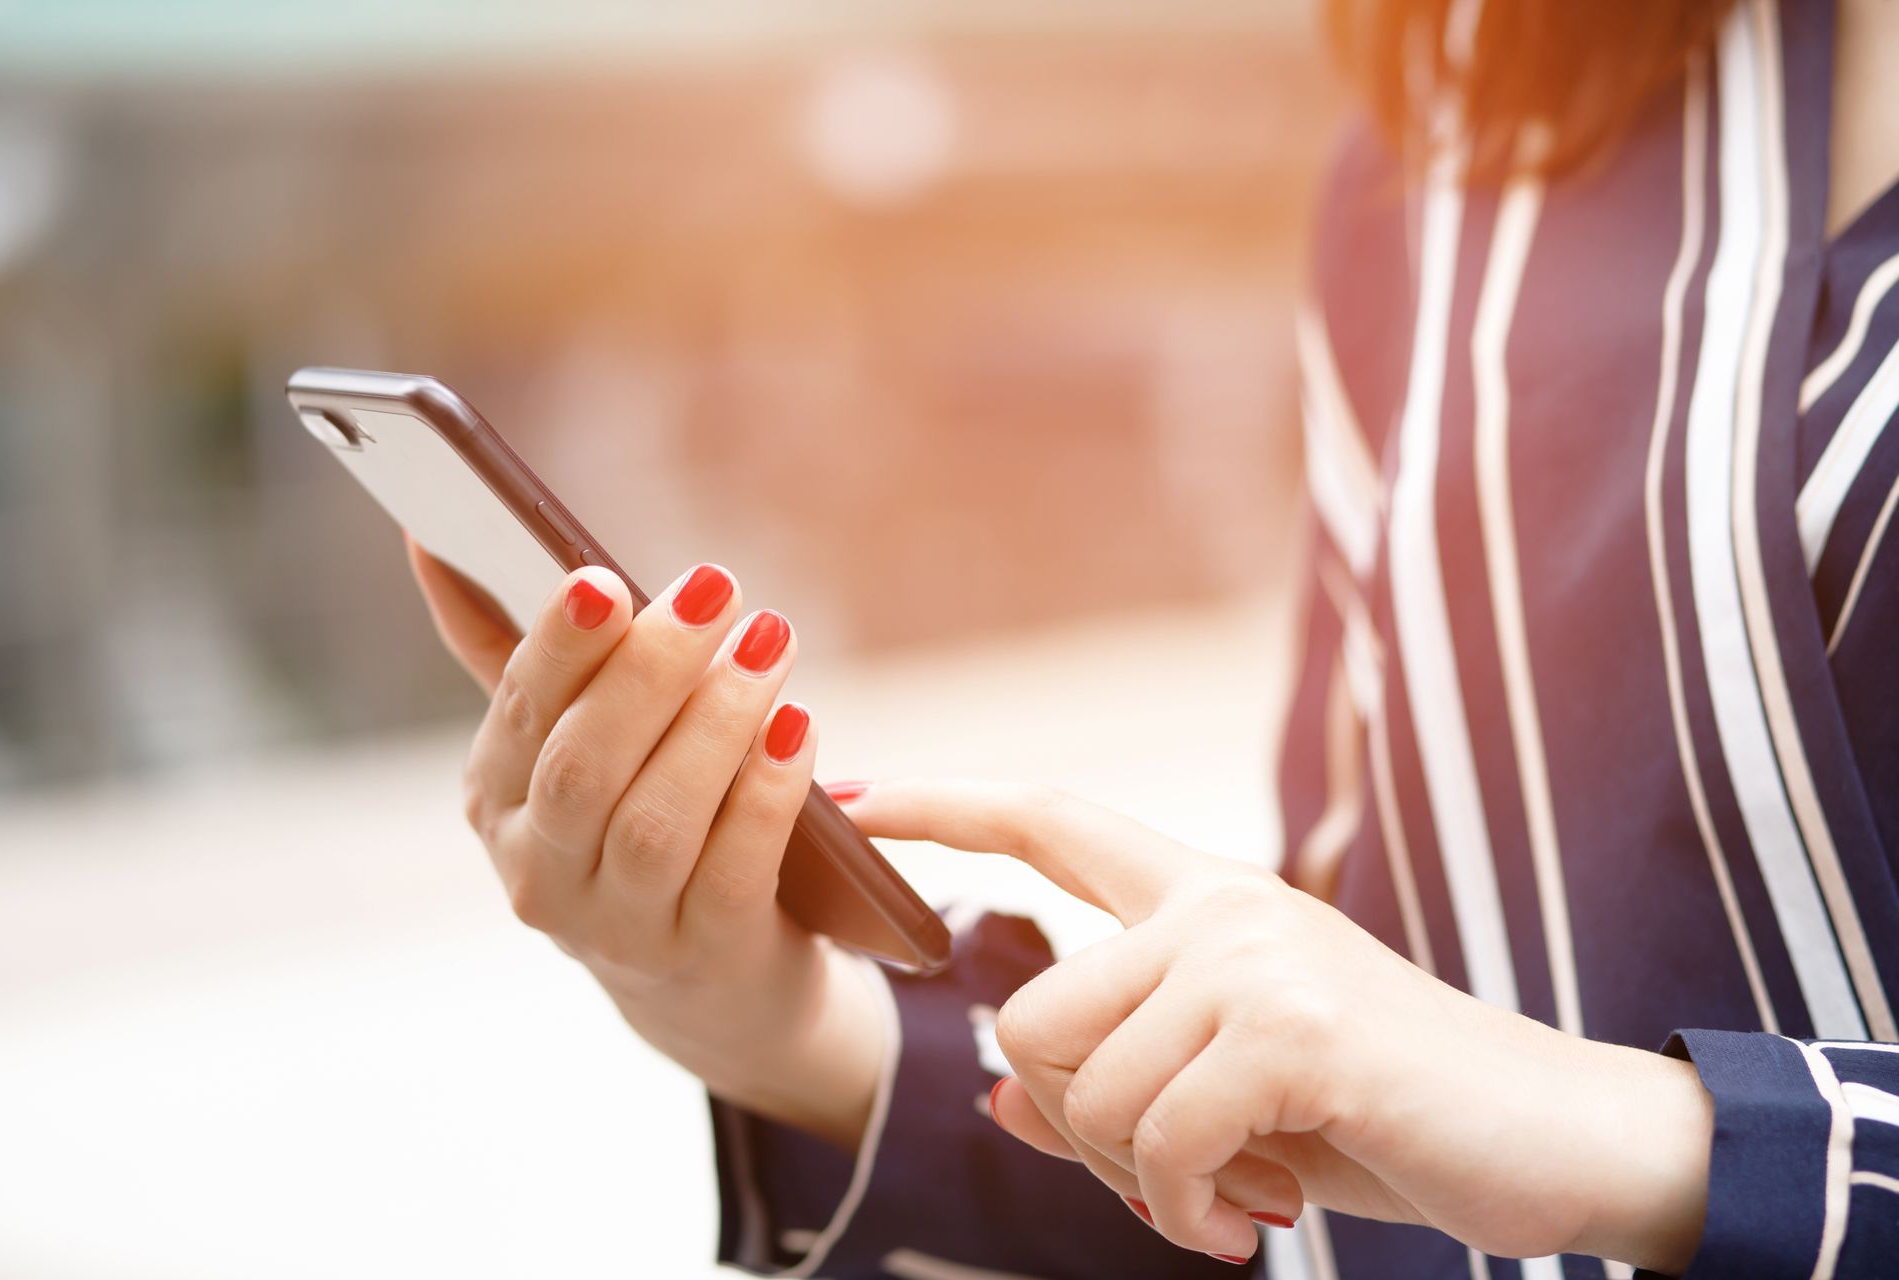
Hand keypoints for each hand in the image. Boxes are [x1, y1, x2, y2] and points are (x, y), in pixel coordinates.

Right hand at [408, 538, 884, 1149]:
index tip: (605, 578)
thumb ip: (515, 654)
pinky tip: (796, 728)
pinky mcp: (704, 956)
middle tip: (716, 587)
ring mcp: (621, 928)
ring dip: (715, 721)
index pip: (521, 712)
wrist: (711, 984)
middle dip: (647, 670)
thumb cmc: (638, 823)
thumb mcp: (569, 746)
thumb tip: (429, 539)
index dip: (561, 644)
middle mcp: (541, 874)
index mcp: (497, 802)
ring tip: (770, 641)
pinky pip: (730, 870)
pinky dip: (763, 794)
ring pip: (655, 820)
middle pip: (583, 767)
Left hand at [840, 779, 1712, 1270]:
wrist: (1557, 1139)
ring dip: (1138, 1179)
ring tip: (1232, 1194)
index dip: (945, 803)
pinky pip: (1153, 1139)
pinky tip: (1254, 1218)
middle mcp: (1219, 906)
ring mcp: (1254, 955)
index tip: (855, 792)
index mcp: (1204, 899)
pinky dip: (1180, 1208)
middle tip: (1169, 1182)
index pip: (1050, 820)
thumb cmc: (1388, 1116)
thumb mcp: (1231, 1103)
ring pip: (1078, 1086)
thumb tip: (989, 1094)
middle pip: (1027, 1016)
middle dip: (1073, 1131)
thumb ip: (1114, 1086)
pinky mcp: (1292, 1025)